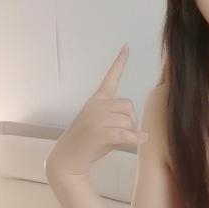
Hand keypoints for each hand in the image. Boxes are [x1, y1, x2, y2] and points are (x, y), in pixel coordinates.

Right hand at [45, 44, 148, 177]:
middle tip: (124, 134)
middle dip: (131, 120)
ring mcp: (96, 118)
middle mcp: (95, 105)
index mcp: (95, 100)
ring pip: (128, 120)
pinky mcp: (98, 132)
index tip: (126, 46)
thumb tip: (141, 129)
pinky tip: (140, 141)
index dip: (120, 62)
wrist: (67, 160)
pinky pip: (126, 133)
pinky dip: (135, 139)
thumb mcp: (102, 126)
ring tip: (119, 141)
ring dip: (130, 132)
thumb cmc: (87, 145)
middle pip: (128, 106)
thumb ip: (117, 119)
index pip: (110, 78)